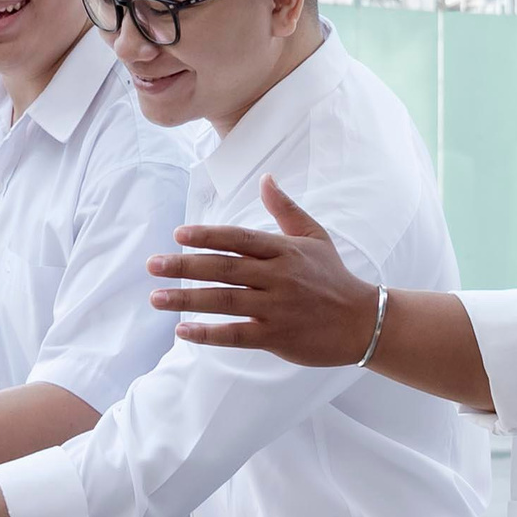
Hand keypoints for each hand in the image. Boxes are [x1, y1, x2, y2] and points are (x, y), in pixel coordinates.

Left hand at [146, 175, 380, 366]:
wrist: (364, 321)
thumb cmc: (334, 277)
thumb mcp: (314, 237)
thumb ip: (285, 210)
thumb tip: (266, 179)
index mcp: (284, 251)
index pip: (239, 239)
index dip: (208, 235)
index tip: (178, 234)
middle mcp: (278, 278)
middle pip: (225, 269)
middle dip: (185, 266)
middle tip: (152, 265)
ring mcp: (276, 308)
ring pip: (226, 302)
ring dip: (187, 299)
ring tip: (156, 298)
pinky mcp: (277, 337)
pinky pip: (237, 335)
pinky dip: (209, 334)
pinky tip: (183, 331)